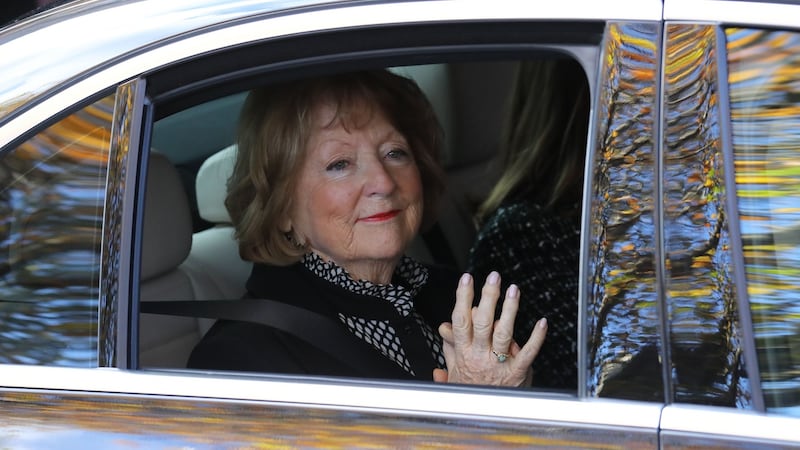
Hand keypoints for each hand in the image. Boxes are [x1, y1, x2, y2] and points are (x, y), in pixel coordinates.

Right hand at [433, 271, 546, 386]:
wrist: (485, 416)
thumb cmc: (471, 393)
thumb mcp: (454, 370)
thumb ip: (450, 348)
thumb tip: (443, 328)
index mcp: (463, 352)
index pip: (460, 320)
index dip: (462, 298)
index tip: (467, 279)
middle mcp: (479, 356)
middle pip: (482, 322)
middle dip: (488, 296)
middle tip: (494, 277)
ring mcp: (498, 364)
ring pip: (503, 333)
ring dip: (509, 310)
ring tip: (513, 290)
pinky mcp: (517, 373)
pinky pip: (528, 353)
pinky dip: (536, 338)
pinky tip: (542, 323)